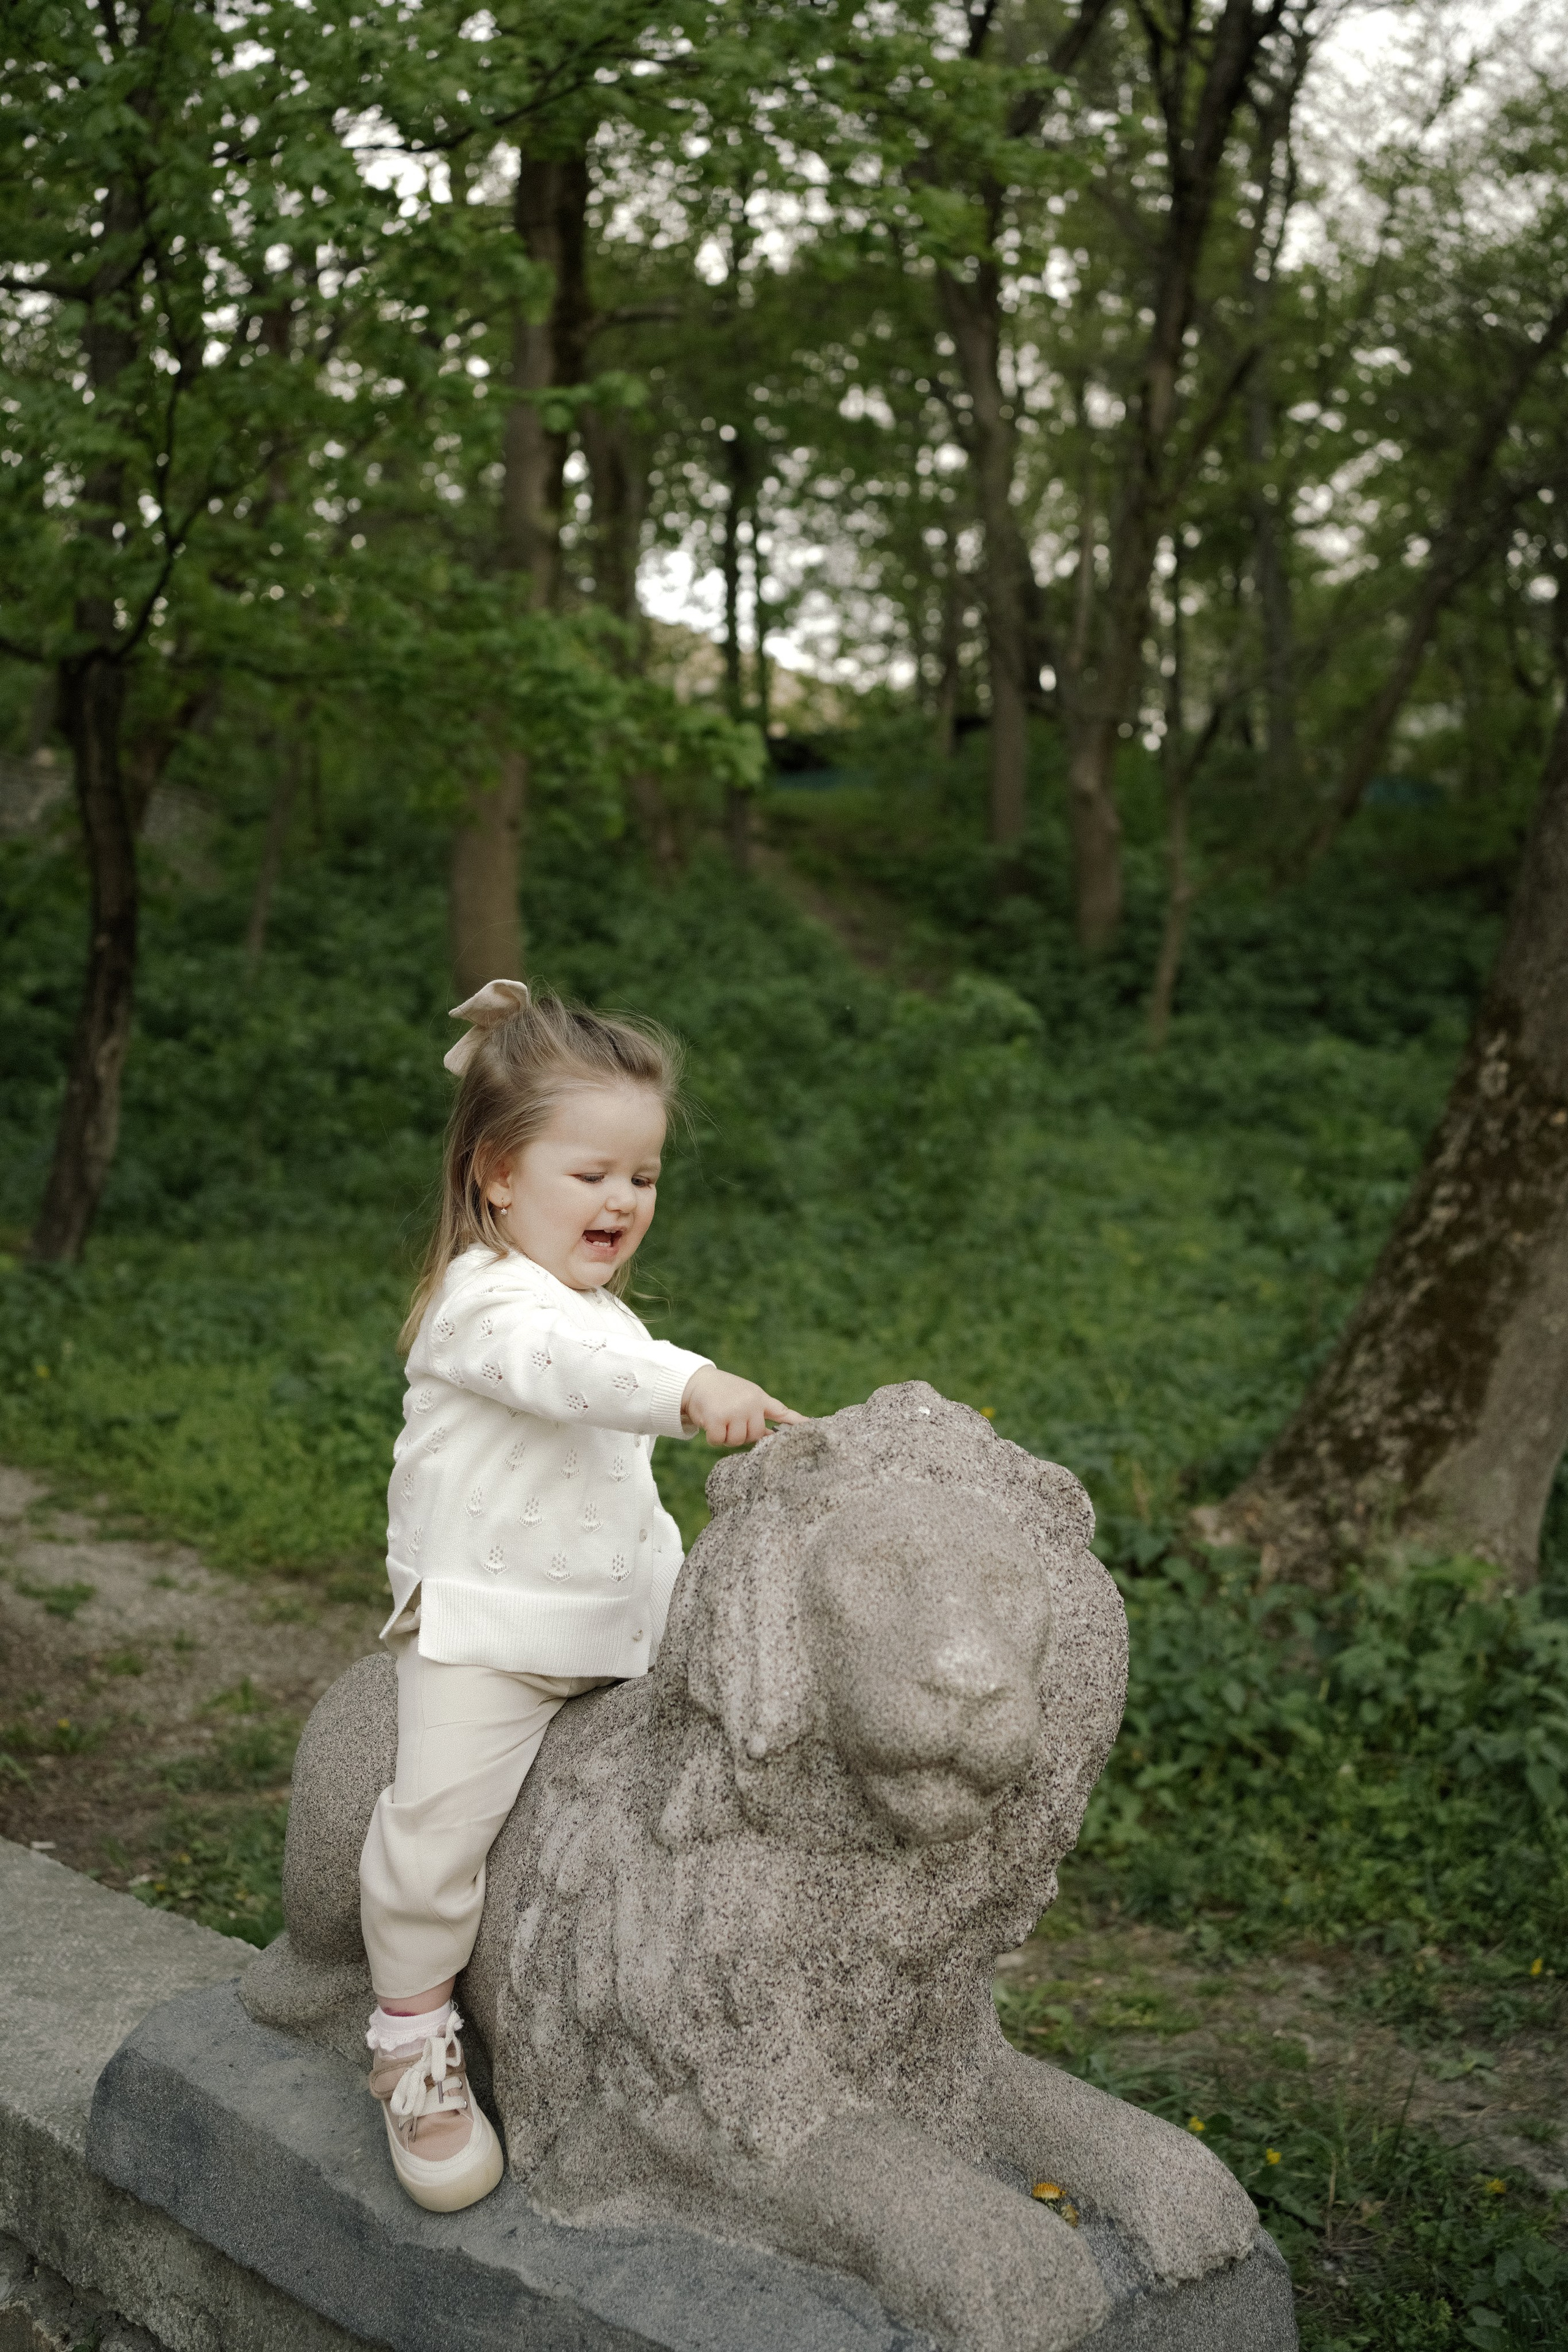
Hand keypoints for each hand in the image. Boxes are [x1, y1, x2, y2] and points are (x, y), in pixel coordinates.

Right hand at [681, 1367, 804, 1446]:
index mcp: (759, 1398)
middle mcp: (750, 1403)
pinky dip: (712, 1437)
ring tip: (720, 1419)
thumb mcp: (746, 1395)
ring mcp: (734, 1410)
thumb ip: (761, 1413)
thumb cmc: (722, 1392)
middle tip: (730, 1420)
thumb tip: (772, 1435)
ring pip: (737, 1441)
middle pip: (754, 1436)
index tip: (812, 1427)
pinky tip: (709, 1423)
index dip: (797, 1422)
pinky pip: (719, 1441)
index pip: (782, 1412)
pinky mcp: (717, 1418)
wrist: (695, 1382)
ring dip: (726, 1436)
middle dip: (741, 1433)